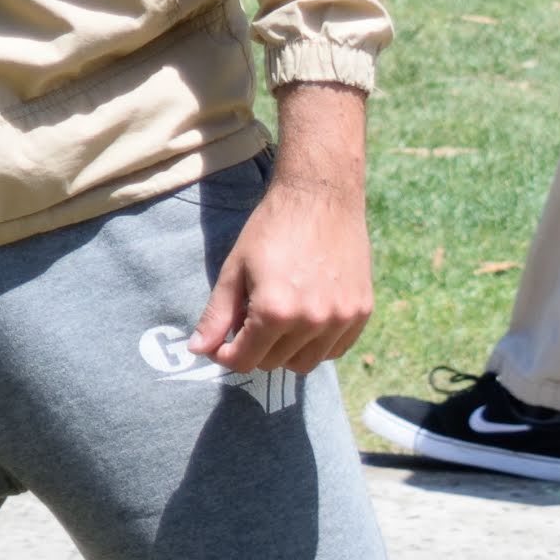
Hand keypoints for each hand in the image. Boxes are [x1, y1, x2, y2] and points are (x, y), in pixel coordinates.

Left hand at [196, 87, 371, 375]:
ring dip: (286, 351)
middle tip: (249, 322)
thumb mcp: (235, 269)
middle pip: (274, 364)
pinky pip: (335, 349)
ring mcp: (341, 318)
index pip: (243, 361)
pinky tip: (305, 318)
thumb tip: (198, 350)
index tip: (223, 344)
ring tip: (278, 320)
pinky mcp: (362, 311)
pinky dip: (317, 343)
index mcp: (275, 311)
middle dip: (254, 349)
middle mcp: (312, 321)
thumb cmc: (272, 228)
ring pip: (306, 363)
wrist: (321, 196)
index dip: (226, 355)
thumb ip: (217, 315)